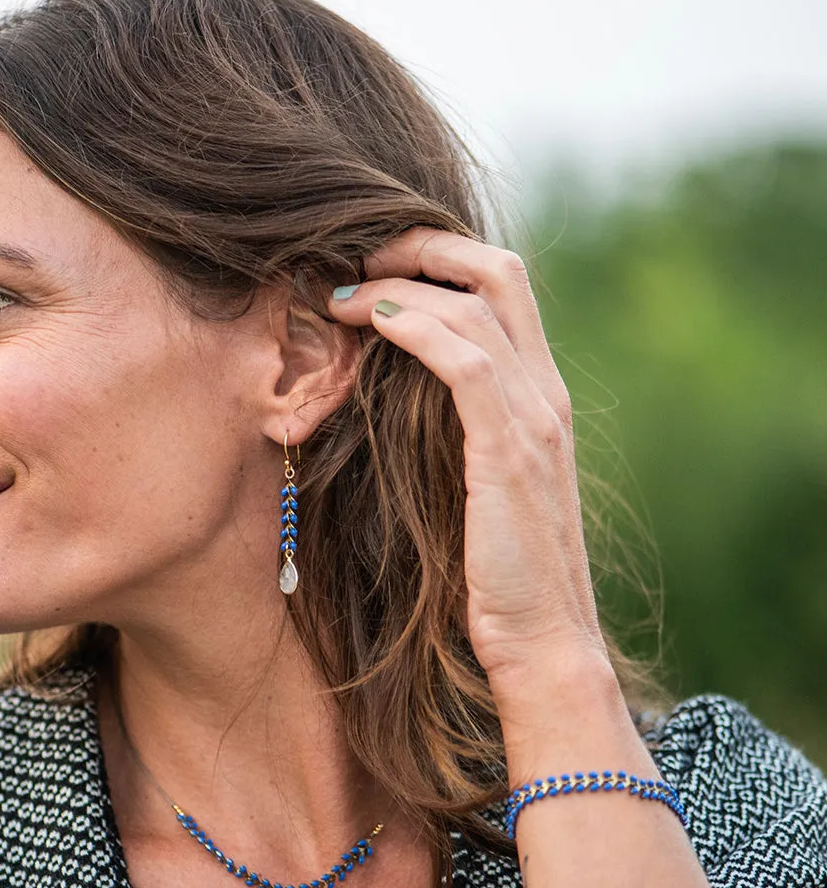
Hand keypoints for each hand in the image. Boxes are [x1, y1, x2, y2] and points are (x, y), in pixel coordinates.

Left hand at [327, 229, 616, 718]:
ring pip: (475, 306)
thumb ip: (459, 433)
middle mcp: (545, 393)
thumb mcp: (481, 486)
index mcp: (540, 396)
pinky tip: (372, 324)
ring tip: (341, 294)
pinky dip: (416, 330)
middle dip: (423, 247)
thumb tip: (401, 402)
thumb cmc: (500, 572)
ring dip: (401, 287)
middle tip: (358, 257)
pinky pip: (465, 362)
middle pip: (498, 272)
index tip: (378, 265)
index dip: (442, 257)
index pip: (504, 287)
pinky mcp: (509, 453)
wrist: (543, 641)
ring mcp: (534, 419)